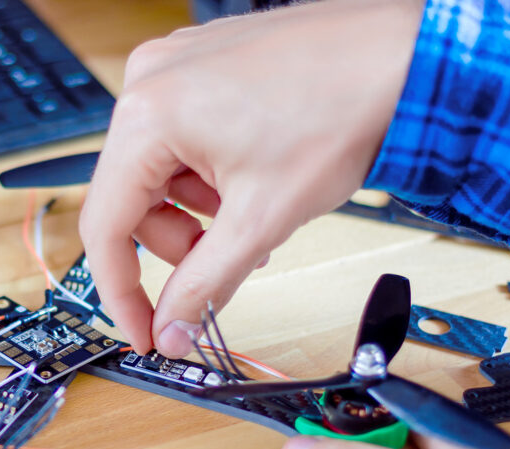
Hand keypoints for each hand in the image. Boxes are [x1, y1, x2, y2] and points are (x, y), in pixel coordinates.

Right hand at [79, 0, 423, 356]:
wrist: (403, 58)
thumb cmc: (345, 108)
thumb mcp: (262, 219)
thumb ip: (205, 285)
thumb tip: (171, 329)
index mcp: (148, 115)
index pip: (105, 226)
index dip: (121, 292)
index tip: (142, 329)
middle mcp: (147, 83)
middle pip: (131, 201)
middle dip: (176, 244)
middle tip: (220, 262)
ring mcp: (173, 68)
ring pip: (156, 174)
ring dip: (195, 211)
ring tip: (248, 212)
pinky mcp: (197, 66)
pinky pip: (178, 141)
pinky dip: (206, 175)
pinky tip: (248, 180)